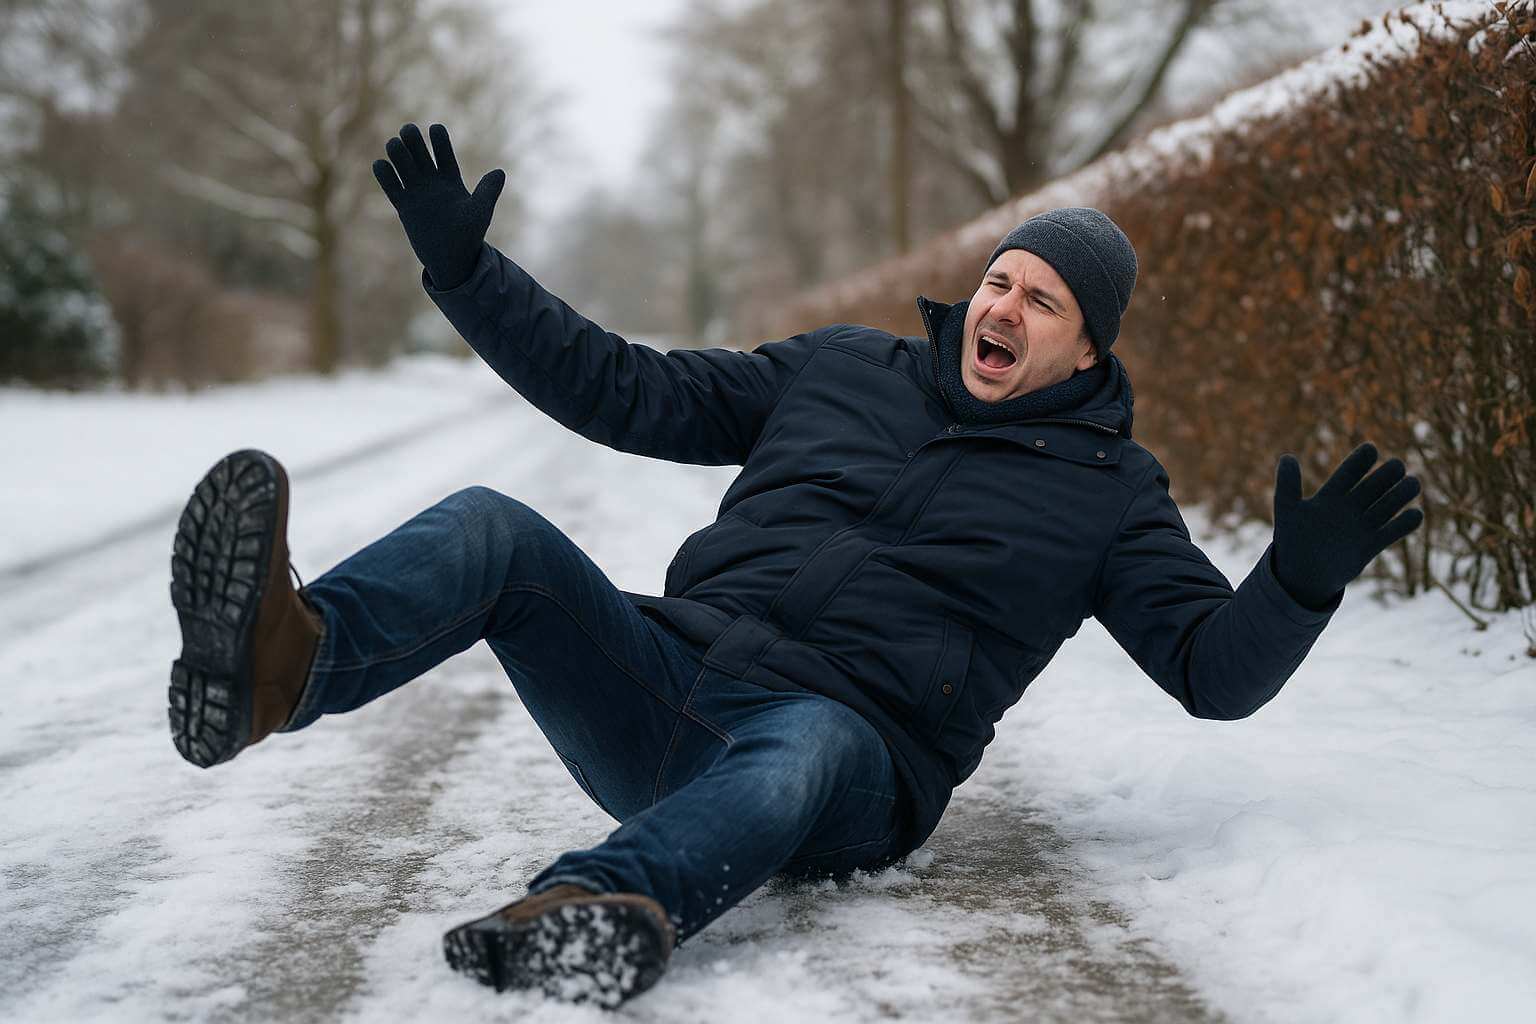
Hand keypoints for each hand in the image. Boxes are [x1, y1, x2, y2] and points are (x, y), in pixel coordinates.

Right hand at [372, 122, 504, 289]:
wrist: (452, 260)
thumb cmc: (469, 236)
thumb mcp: (480, 212)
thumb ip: (487, 191)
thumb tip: (499, 173)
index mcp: (451, 179)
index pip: (443, 151)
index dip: (439, 138)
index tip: (435, 129)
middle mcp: (432, 182)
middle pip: (419, 151)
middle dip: (412, 138)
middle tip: (408, 132)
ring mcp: (417, 192)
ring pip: (402, 164)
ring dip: (396, 151)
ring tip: (394, 145)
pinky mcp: (404, 206)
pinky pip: (391, 185)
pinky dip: (384, 173)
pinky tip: (381, 165)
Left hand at [1271, 441, 1423, 610]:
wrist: (1301, 576)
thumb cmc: (1291, 542)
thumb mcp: (1286, 512)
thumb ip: (1287, 485)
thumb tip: (1287, 457)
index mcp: (1329, 497)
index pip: (1348, 474)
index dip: (1359, 462)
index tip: (1371, 449)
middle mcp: (1349, 508)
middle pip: (1373, 486)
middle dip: (1386, 475)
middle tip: (1397, 466)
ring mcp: (1361, 527)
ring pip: (1386, 506)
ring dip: (1400, 494)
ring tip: (1413, 483)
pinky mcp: (1370, 546)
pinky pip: (1391, 533)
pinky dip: (1404, 525)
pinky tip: (1415, 515)